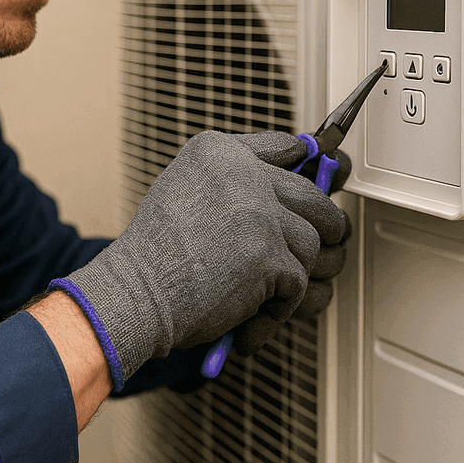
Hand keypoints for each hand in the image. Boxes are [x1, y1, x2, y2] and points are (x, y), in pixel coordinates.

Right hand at [53, 130, 345, 387]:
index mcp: (219, 151)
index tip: (328, 173)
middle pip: (315, 197)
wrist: (135, 293)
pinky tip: (254, 315)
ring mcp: (260, 215)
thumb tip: (296, 181)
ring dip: (300, 274)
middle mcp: (243, 174)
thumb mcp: (185, 189)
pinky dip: (280, 308)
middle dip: (326, 226)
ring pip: (314, 244)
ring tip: (276, 291)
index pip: (286, 146)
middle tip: (327, 244)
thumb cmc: (155, 254)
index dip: (311, 165)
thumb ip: (234, 180)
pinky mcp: (270, 257)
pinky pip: (300, 285)